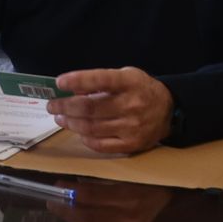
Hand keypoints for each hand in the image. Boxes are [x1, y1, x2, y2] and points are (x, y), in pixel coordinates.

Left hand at [48, 67, 173, 152]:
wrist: (170, 110)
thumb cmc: (141, 89)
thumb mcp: (125, 76)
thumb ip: (101, 82)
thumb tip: (71, 91)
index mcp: (130, 82)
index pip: (100, 79)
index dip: (78, 80)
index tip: (59, 82)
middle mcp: (132, 104)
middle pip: (90, 108)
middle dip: (65, 106)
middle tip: (52, 105)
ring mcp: (132, 127)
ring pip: (91, 128)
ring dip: (71, 123)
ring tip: (60, 118)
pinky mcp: (131, 145)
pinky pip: (100, 145)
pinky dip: (85, 138)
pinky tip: (78, 132)